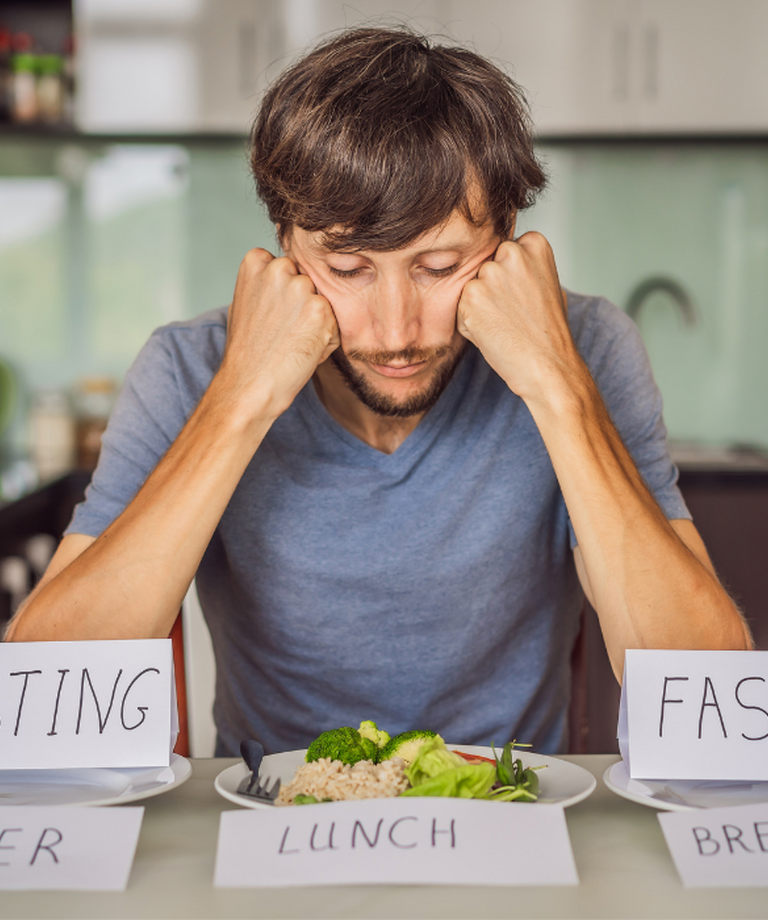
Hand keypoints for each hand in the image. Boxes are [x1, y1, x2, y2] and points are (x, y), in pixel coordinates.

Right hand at [218, 249, 339, 418]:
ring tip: (291, 342)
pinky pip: (334, 322)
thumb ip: (266, 283)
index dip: (283, 294)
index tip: (271, 314)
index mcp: (257, 261)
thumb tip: (289, 274)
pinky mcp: (320, 310)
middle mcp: (279, 268)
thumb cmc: (247, 350)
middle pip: (308, 282)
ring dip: (316, 322)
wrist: (249, 383)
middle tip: (282, 331)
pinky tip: (303, 351)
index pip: (288, 267)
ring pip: (322, 301)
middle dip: (302, 304)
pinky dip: (326, 340)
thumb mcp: (246, 302)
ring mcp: (301, 287)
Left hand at [457, 232, 580, 403]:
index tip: (523, 297)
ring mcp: (490, 273)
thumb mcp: (547, 285)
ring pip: (471, 288)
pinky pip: (460, 308)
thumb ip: (525, 267)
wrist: (548, 365)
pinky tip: (493, 333)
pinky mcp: (471, 295)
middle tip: (513, 314)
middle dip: (492, 289)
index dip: (510, 280)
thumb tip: (501, 261)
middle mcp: (511, 251)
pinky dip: (470, 324)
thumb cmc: (549, 332)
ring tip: (505, 324)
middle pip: (485, 267)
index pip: (504, 253)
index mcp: (534, 243)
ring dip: (479, 307)